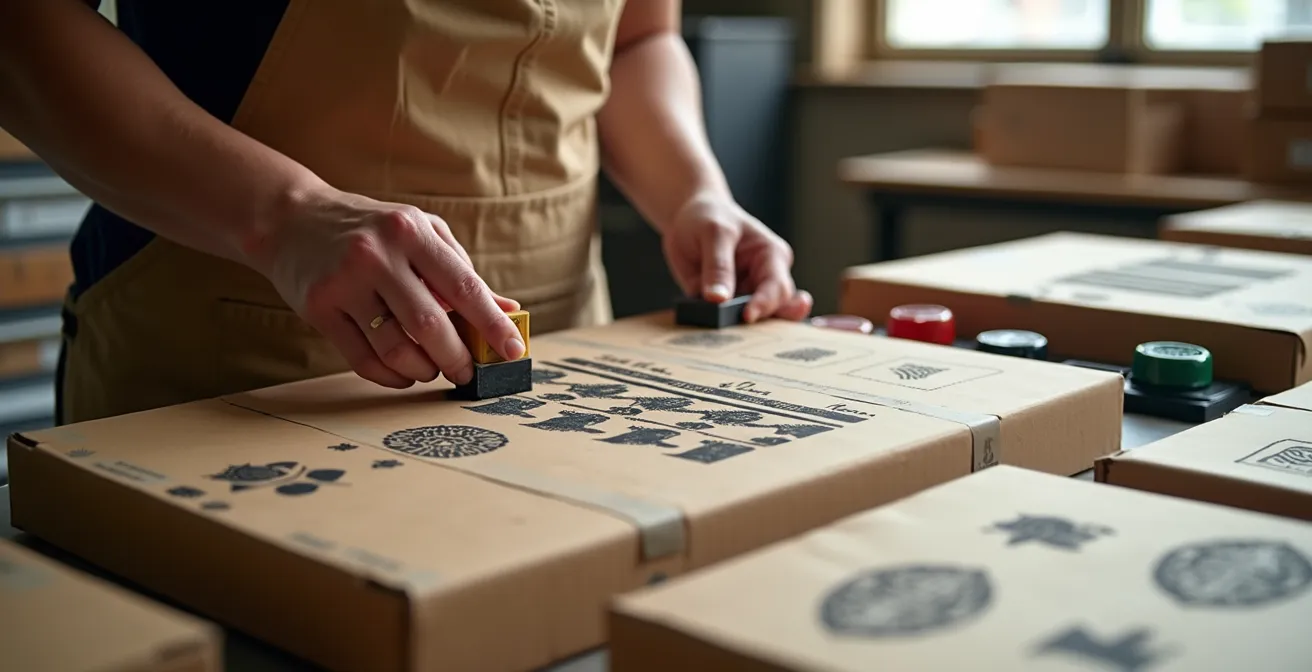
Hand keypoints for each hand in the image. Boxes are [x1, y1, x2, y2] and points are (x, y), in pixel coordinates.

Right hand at [250, 184, 525, 388]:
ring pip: (396, 348)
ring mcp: (344, 282)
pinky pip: (362, 359)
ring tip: (432, 369)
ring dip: (423, 370)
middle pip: (430, 325)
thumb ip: (461, 271)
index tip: (514, 352)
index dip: (493, 325)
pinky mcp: (318, 307)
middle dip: (457, 358)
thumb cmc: (372, 229)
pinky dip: (391, 376)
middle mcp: (377, 255)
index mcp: (412, 232)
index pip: (464, 287)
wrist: (292, 219)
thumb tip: (508, 310)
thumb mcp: (421, 233)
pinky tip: (404, 375)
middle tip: (467, 372)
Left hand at [662, 193, 811, 322]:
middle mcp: (765, 279)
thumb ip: (717, 265)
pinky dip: (716, 328)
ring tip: (727, 335)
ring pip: (750, 321)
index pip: (778, 286)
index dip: (766, 304)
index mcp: (772, 256)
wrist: (689, 217)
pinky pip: (722, 322)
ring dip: (738, 329)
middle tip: (740, 332)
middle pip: (773, 310)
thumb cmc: (709, 216)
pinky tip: (706, 328)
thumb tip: (718, 299)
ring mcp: (745, 294)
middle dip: (758, 321)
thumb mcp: (713, 232)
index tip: (748, 315)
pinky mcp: (724, 304)